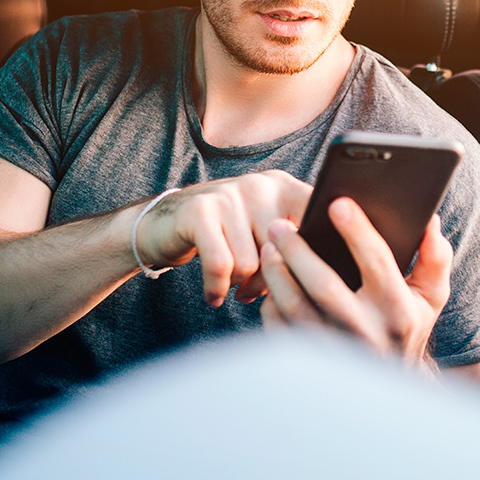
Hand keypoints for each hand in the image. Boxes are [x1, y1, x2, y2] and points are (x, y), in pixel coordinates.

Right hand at [134, 170, 309, 305]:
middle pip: (283, 250)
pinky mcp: (200, 211)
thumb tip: (317, 279)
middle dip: (270, 280)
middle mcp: (260, 185)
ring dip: (240, 285)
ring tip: (233, 287)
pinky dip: (216, 288)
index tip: (310, 278)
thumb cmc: (226, 236)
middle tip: (254, 291)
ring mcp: (229, 194)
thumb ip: (292, 246)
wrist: (163, 223)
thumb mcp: (262, 232)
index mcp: (284, 187)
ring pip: (251, 263)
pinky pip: (221, 265)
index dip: (316, 253)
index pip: (317, 216)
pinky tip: (214, 295)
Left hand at [258, 197, 452, 367]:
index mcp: (398, 311)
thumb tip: (430, 222)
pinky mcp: (310, 364)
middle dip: (298, 250)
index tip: (337, 203)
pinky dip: (271, 304)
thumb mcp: (430, 298)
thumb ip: (435, 259)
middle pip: (324, 285)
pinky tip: (270, 283)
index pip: (377, 261)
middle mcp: (367, 332)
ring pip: (296, 307)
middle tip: (280, 224)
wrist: (389, 392)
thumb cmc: (407, 328)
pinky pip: (282, 330)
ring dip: (278, 274)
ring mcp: (335, 351)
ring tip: (269, 248)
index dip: (357, 230)